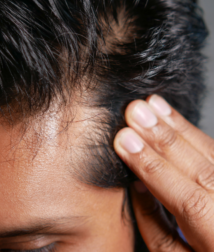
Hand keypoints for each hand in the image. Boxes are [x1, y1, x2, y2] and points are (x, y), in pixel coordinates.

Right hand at [114, 95, 213, 251]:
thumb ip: (153, 223)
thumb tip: (136, 182)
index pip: (188, 200)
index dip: (153, 167)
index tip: (125, 141)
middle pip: (202, 170)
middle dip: (163, 138)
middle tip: (136, 112)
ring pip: (211, 153)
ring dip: (177, 127)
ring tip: (151, 106)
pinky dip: (190, 130)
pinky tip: (169, 116)